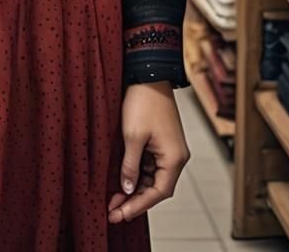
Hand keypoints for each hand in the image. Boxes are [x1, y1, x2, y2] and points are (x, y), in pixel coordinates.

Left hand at [108, 81, 189, 223]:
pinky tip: (122, 181)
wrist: (149, 74)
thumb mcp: (132, 136)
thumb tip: (127, 189)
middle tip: (113, 211)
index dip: (138, 206)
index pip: (158, 193)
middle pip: (156, 188)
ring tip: (113, 200)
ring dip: (134, 189)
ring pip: (152, 178)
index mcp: (174, 158)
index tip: (120, 215)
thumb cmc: (143, 101)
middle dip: (134, 200)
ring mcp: (170, 150)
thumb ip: (130, 166)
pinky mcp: (162, 143)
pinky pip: (150, 166)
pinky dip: (136, 174)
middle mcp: (176, 157)